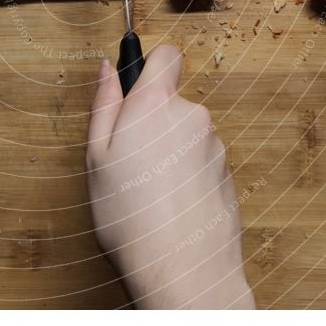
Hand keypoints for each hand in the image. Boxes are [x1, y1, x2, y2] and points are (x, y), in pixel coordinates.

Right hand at [87, 45, 254, 308]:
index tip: (138, 86)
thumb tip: (106, 70)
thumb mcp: (97, 156)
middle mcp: (192, 116)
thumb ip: (104, 104)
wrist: (183, 270)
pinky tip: (171, 203)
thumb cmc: (131, 216)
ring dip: (170, 150)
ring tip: (149, 189)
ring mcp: (215, 145)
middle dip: (154, 120)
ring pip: (187, 133)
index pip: (166, 55)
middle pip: (173, 100)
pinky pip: (202, 159)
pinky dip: (188, 173)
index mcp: (156, 104)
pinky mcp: (228, 172)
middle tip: (130, 157)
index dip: (152, 65)